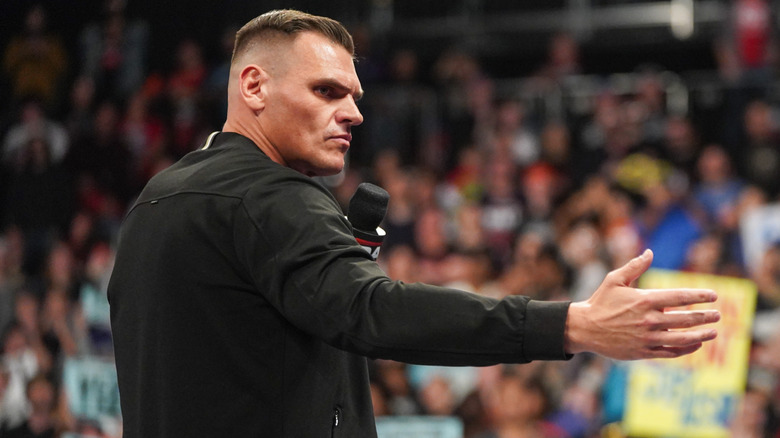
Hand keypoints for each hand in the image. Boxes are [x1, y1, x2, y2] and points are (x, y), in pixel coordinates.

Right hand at [565, 249, 719, 359]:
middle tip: (717, 315)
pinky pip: (670, 351)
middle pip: (685, 318)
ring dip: (701, 334)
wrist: (584, 328)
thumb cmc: (600, 302)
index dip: (699, 296)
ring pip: (682, 338)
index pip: (679, 297)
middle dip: (705, 316)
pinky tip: (695, 344)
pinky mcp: (643, 351)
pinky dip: (686, 348)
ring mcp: (647, 337)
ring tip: (713, 331)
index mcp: (644, 300)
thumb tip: (649, 252)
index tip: (714, 296)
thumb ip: (634, 266)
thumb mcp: (614, 279)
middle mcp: (649, 320)